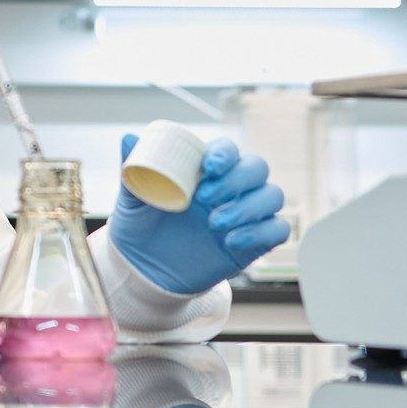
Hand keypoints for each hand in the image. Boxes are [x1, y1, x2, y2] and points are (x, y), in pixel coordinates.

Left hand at [108, 135, 289, 294]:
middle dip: (236, 180)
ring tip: (215, 223)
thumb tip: (128, 138)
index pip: (228, 150)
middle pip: (257, 168)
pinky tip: (231, 241)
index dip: (224, 154)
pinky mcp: (253, 242)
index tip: (208, 167)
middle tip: (205, 198)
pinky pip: (278, 230)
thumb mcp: (132, 198)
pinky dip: (261, 232)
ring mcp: (244, 214)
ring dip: (248, 207)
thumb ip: (132, 168)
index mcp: (203, 171)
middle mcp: (229, 188)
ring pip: (272, 196)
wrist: (143, 269)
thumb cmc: (139, 226)